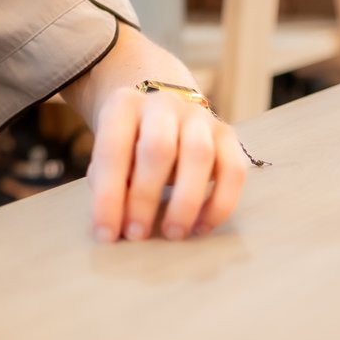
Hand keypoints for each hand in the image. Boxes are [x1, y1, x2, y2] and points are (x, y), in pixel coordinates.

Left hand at [86, 84, 248, 242]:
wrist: (159, 113)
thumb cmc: (128, 144)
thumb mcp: (108, 155)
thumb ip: (106, 181)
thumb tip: (112, 222)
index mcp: (124, 105)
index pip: (112, 150)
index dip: (108, 196)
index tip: (105, 234)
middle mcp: (163, 104)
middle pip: (158, 148)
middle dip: (145, 197)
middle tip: (137, 235)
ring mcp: (199, 117)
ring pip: (199, 155)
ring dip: (185, 202)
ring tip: (172, 234)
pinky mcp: (228, 135)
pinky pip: (233, 171)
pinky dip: (219, 204)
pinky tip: (201, 227)